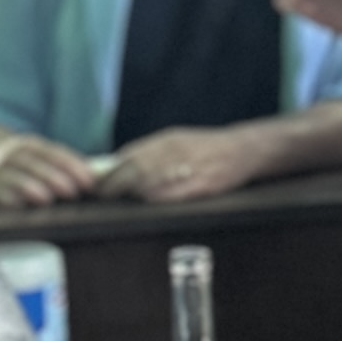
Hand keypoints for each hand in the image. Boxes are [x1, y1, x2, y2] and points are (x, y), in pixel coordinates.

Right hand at [0, 130, 99, 209]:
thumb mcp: (39, 160)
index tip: (89, 181)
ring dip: (29, 187)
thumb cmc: (22, 168)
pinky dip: (5, 197)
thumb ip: (65, 168)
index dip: (71, 165)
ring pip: (11, 176)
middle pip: (32, 163)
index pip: (52, 152)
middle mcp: (9, 154)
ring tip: (46, 199)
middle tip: (72, 191)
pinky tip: (18, 205)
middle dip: (53, 177)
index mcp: (29, 145)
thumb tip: (100, 179)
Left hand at [94, 125, 257, 203]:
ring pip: (150, 183)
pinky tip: (150, 201)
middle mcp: (176, 151)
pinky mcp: (203, 184)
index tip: (97, 182)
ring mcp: (190, 168)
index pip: (129, 155)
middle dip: (116, 184)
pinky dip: (155, 199)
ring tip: (125, 199)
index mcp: (168, 139)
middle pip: (135, 169)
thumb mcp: (178, 140)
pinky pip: (172, 195)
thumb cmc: (206, 147)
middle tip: (105, 195)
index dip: (110, 171)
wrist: (244, 149)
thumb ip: (151, 151)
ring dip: (133, 193)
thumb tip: (117, 164)